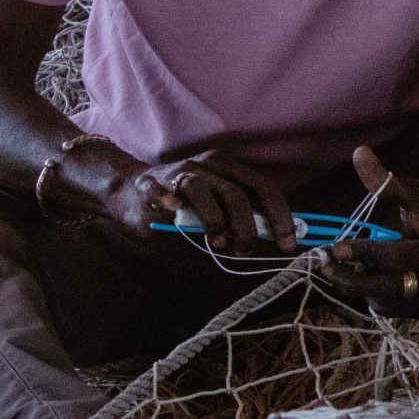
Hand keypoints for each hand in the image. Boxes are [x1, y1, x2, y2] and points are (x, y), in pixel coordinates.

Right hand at [94, 146, 298, 255]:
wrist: (130, 188)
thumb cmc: (180, 204)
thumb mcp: (215, 208)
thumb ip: (238, 219)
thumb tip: (270, 239)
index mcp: (228, 171)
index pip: (264, 189)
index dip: (280, 217)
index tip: (289, 245)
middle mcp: (207, 167)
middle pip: (238, 193)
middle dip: (248, 226)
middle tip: (246, 250)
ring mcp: (178, 174)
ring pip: (203, 190)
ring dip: (215, 220)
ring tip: (218, 242)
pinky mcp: (150, 183)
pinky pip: (159, 189)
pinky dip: (166, 198)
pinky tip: (172, 209)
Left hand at [317, 146, 418, 315]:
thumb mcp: (411, 193)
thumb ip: (384, 181)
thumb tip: (359, 153)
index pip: (400, 256)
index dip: (365, 253)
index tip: (335, 249)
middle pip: (393, 287)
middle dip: (355, 279)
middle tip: (327, 268)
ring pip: (391, 302)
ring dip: (363, 288)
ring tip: (346, 270)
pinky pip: (395, 311)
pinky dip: (374, 297)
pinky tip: (362, 280)